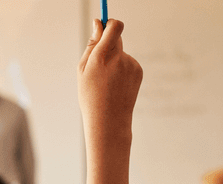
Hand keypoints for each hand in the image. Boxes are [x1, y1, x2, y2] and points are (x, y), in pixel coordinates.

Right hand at [78, 19, 142, 135]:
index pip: (114, 27)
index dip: (109, 23)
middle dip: (108, 43)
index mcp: (102, 57)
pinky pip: (127, 62)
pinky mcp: (138, 71)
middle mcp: (120, 58)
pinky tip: (116, 85)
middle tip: (99, 60)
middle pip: (117, 37)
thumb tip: (98, 23)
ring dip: (114, 60)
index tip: (103, 26)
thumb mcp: (83, 70)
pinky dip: (121, 69)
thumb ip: (92, 44)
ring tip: (106, 81)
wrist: (109, 121)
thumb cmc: (91, 95)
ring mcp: (131, 64)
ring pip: (121, 52)